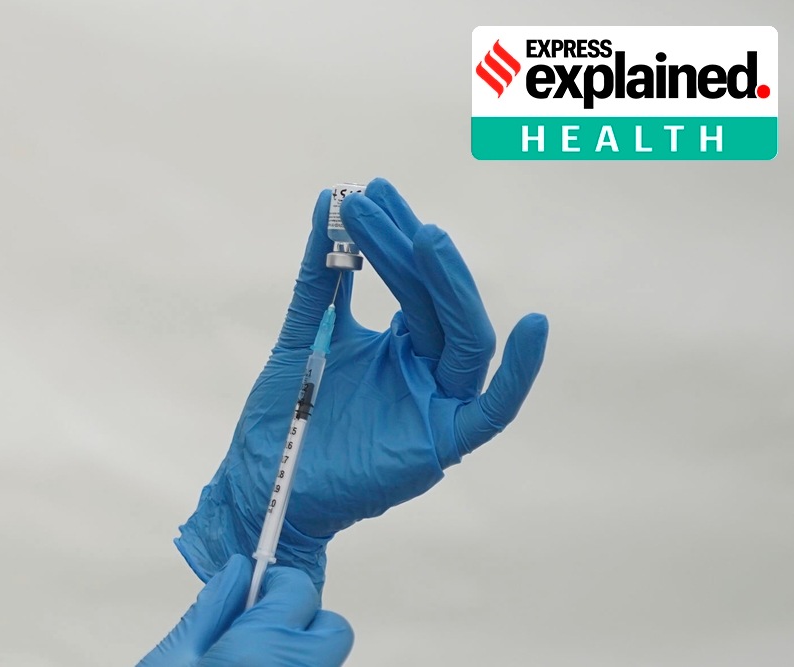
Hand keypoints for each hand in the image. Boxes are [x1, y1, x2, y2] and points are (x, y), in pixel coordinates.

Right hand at [139, 554, 352, 666]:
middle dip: (303, 621)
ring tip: (253, 666)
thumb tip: (235, 575)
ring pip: (324, 665)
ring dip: (297, 657)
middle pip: (333, 630)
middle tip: (262, 629)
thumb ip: (212, 611)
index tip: (256, 592)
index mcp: (260, 652)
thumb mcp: (171, 660)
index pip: (300, 591)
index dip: (276, 586)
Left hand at [176, 178, 548, 588]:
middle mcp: (425, 367)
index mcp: (400, 343)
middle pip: (435, 299)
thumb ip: (321, 274)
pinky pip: (495, 409)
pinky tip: (534, 325)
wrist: (262, 484)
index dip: (392, 235)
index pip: (410, 279)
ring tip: (426, 235)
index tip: (365, 191)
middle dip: (406, 247)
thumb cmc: (284, 417)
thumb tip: (327, 201)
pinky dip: (519, 370)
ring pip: (464, 337)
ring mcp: (437, 402)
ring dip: (448, 283)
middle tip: (375, 200)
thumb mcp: (303, 331)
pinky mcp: (442, 443)